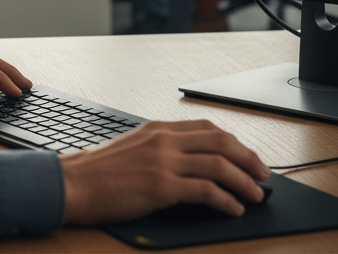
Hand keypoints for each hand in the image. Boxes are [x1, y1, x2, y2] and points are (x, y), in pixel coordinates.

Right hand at [61, 120, 269, 224]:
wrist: (73, 183)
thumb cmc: (100, 172)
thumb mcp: (133, 149)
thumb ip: (161, 150)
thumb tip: (191, 165)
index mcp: (158, 129)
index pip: (207, 128)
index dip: (234, 143)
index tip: (248, 156)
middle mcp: (164, 140)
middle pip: (219, 141)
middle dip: (247, 158)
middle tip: (263, 174)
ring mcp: (163, 162)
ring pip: (218, 165)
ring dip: (243, 181)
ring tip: (255, 195)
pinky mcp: (161, 187)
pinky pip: (205, 191)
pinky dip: (226, 200)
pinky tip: (234, 209)